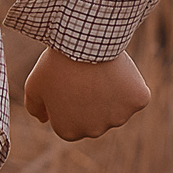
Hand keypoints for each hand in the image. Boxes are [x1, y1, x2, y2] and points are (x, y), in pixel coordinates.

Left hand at [23, 48, 151, 141]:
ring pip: (116, 106)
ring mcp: (119, 118)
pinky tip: (118, 70)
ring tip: (100, 72)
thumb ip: (35, 107)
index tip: (68, 84)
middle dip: (91, 100)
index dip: (69, 99)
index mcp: (68, 131)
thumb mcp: (34, 85)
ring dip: (111, 93)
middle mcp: (94, 131)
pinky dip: (130, 84)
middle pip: (95, 117)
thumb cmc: (56, 63)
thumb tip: (44, 119)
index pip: (70, 120)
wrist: (83, 41)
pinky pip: (135, 95)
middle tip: (84, 77)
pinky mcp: (138, 101)